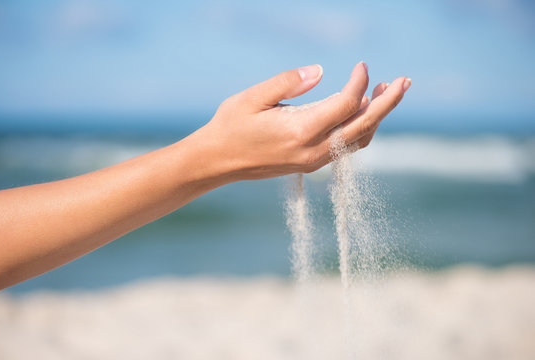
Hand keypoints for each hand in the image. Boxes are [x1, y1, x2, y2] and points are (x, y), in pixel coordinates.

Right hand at [199, 62, 410, 179]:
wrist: (218, 161)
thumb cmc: (230, 126)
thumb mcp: (252, 97)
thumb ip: (287, 82)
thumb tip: (320, 71)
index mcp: (298, 131)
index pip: (344, 105)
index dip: (359, 83)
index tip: (362, 64)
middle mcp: (312, 150)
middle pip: (362, 126)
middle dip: (387, 103)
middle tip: (404, 82)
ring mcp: (314, 160)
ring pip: (358, 139)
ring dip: (376, 116)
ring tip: (386, 92)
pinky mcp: (311, 163)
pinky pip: (346, 147)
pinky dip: (360, 128)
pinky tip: (362, 111)